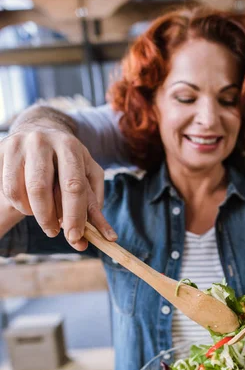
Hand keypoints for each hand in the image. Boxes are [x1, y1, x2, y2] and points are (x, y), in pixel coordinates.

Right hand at [0, 128, 116, 249]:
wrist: (40, 131)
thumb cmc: (69, 162)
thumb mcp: (88, 177)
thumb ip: (95, 208)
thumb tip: (108, 238)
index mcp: (70, 146)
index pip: (73, 186)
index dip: (74, 215)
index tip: (74, 237)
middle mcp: (42, 141)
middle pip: (40, 188)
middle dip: (47, 218)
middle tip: (53, 232)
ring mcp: (19, 144)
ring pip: (20, 190)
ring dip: (32, 212)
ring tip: (43, 215)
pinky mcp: (3, 150)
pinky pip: (7, 187)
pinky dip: (19, 203)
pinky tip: (29, 203)